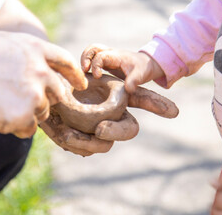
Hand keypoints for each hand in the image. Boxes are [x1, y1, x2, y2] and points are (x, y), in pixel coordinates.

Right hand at [0, 31, 86, 137]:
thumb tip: (41, 71)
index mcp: (36, 49)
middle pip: (57, 94)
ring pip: (42, 113)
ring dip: (27, 114)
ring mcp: (34, 94)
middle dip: (45, 99)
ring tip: (0, 104)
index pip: (65, 63)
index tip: (79, 85)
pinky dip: (16, 127)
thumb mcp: (3, 45)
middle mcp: (40, 71)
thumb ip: (27, 57)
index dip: (74, 75)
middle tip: (22, 100)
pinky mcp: (24, 116)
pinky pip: (28, 129)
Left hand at [41, 86, 177, 155]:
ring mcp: (100, 131)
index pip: (143, 100)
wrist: (47, 97)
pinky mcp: (85, 143)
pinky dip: (75, 143)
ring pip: (105, 145)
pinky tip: (64, 135)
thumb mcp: (75, 75)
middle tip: (100, 129)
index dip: (158, 105)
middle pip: (129, 129)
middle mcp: (114, 115)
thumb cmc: (65, 82)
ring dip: (89, 142)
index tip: (174, 112)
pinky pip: (85, 150)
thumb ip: (87, 69)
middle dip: (117, 130)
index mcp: (118, 96)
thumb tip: (84, 73)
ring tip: (69, 135)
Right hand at [81, 44, 164, 92]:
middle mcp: (109, 54)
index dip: (96, 65)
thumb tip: (128, 89)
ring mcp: (106, 57)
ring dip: (84, 60)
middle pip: (92, 48)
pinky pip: (92, 60)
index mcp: (116, 55)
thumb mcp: (141, 75)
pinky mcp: (104, 63)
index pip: (101, 55)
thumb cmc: (143, 69)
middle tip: (84, 72)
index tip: (97, 77)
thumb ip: (134, 81)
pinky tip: (87, 78)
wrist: (146, 65)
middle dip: (85, 58)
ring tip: (83, 75)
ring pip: (90, 52)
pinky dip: (87, 66)